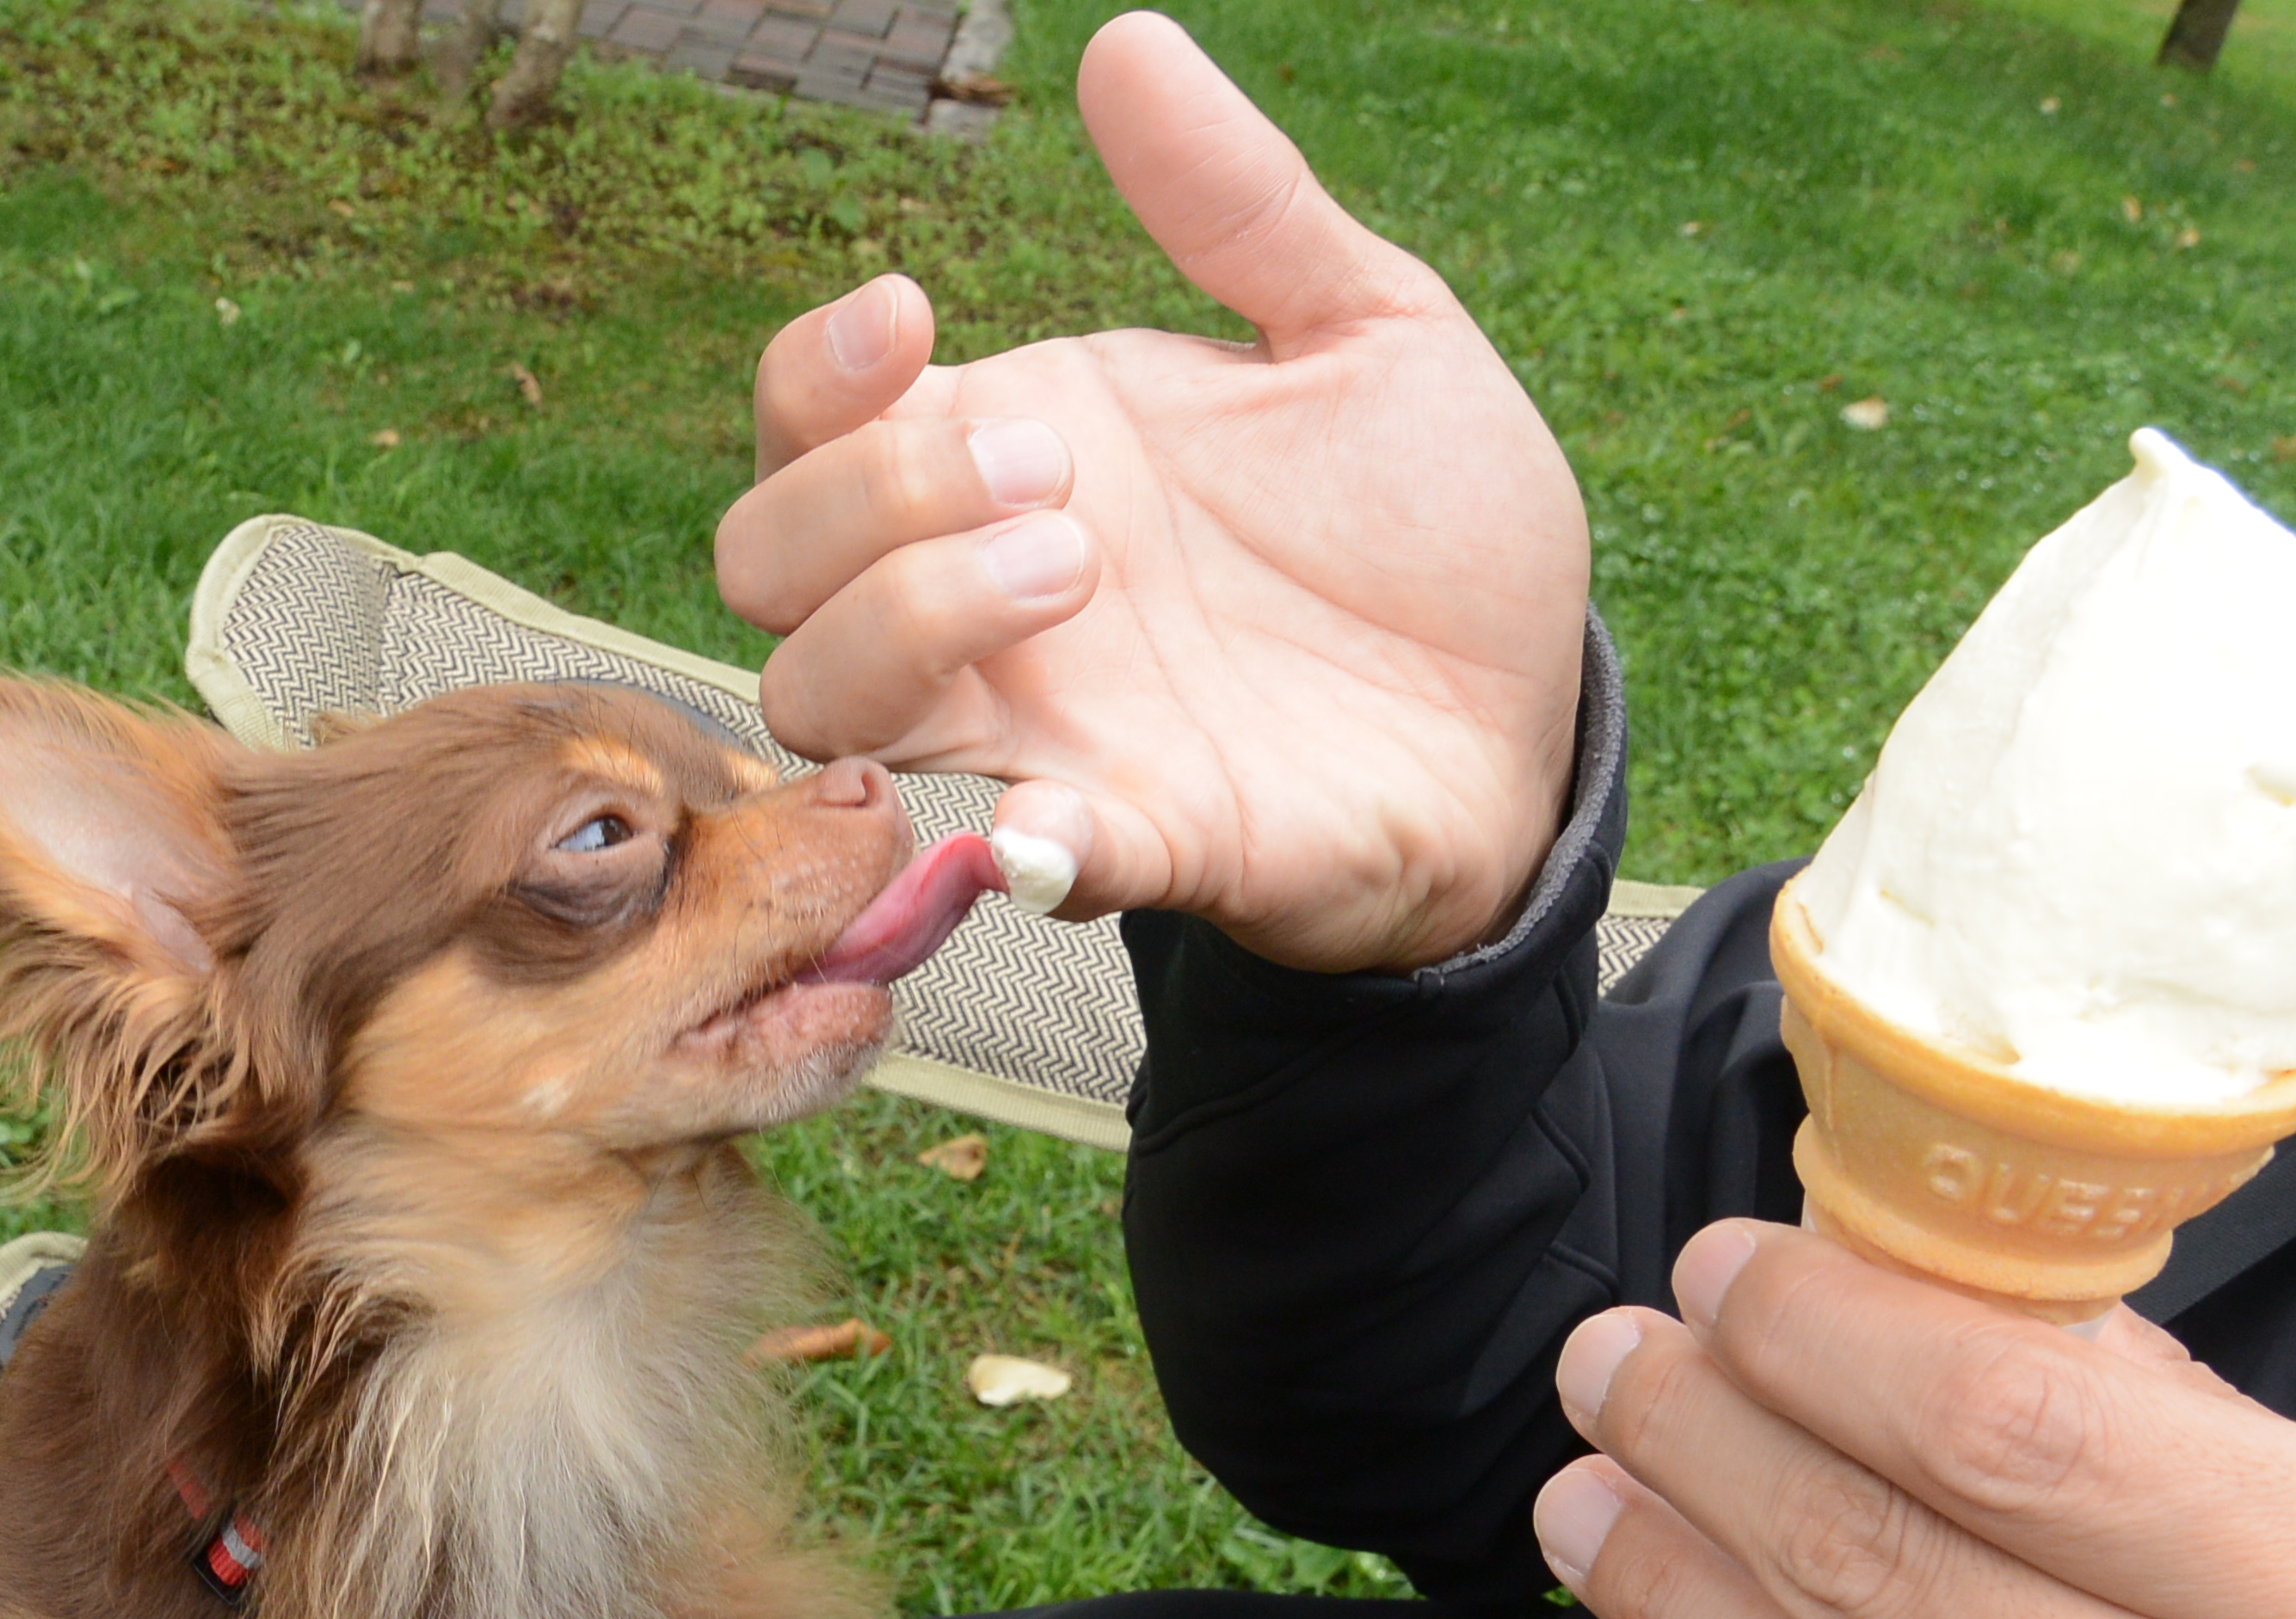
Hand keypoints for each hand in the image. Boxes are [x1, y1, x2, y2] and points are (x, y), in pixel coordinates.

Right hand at [714, 13, 1588, 975]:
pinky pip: (1016, 861)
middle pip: (765, 563)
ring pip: (821, 702)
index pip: (804, 423)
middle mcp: (984, 604)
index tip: (917, 319)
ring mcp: (1041, 729)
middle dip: (866, 495)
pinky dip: (1019, 840)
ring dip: (903, 622)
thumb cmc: (1424, 531)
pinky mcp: (1133, 844)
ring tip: (1074, 566)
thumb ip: (1242, 205)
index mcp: (1013, 459)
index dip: (813, 374)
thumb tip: (1126, 44)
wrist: (1530, 712)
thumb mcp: (1367, 331)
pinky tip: (1059, 814)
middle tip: (1052, 470)